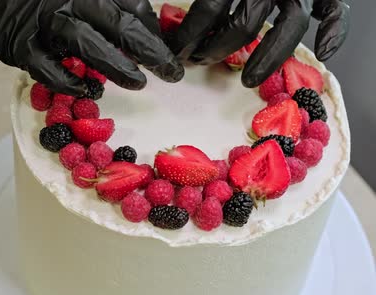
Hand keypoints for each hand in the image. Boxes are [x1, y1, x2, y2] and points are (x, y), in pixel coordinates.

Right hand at [0, 0, 183, 95]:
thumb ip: (109, 2)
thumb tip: (147, 20)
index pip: (129, 4)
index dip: (153, 30)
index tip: (170, 51)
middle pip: (116, 23)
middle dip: (150, 50)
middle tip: (173, 72)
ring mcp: (41, 23)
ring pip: (86, 44)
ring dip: (117, 66)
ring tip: (140, 83)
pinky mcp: (19, 47)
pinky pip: (49, 69)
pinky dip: (72, 82)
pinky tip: (92, 91)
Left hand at [167, 0, 349, 87]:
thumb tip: (166, 14)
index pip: (210, 7)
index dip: (191, 33)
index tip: (177, 49)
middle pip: (245, 23)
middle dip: (218, 48)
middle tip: (200, 61)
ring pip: (290, 25)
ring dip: (269, 56)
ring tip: (249, 80)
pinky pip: (335, 9)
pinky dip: (335, 31)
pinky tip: (323, 53)